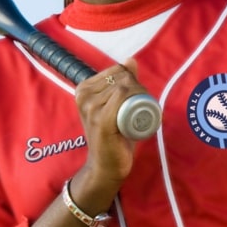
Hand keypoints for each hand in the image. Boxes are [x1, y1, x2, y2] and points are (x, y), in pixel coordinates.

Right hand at [73, 59, 146, 187]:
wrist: (105, 165)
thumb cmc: (112, 135)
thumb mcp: (114, 105)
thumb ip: (120, 82)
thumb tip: (130, 60)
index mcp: (83, 89)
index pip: (116, 70)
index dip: (132, 78)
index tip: (139, 95)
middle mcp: (83, 95)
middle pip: (121, 77)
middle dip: (138, 87)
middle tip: (144, 104)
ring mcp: (90, 108)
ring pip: (124, 86)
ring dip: (141, 94)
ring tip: (143, 110)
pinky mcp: (100, 119)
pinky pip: (121, 95)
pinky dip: (135, 97)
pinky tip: (140, 109)